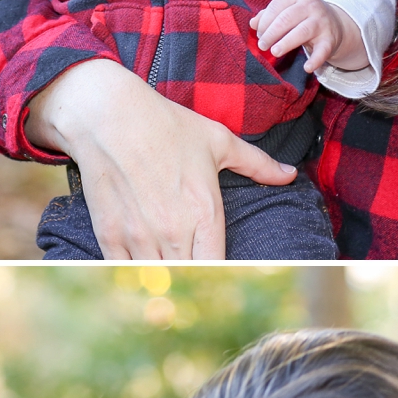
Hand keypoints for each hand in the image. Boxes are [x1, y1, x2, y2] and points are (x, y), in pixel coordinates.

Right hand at [26, 59, 296, 259]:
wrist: (107, 116)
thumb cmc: (166, 124)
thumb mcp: (217, 140)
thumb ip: (257, 163)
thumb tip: (290, 174)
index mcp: (205, 212)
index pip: (219, 268)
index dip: (220, 276)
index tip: (218, 274)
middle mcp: (174, 231)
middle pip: (189, 278)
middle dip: (192, 280)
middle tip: (193, 273)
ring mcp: (140, 236)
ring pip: (156, 281)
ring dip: (163, 279)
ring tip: (167, 272)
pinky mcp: (110, 236)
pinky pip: (125, 272)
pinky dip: (134, 273)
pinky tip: (140, 266)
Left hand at [252, 0, 366, 73]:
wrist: (335, 23)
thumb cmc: (303, 16)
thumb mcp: (288, 10)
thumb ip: (269, 15)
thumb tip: (252, 23)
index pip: (277, 5)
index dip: (264, 20)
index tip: (258, 33)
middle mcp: (311, 6)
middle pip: (287, 18)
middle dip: (271, 32)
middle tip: (262, 45)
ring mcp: (322, 22)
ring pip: (302, 31)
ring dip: (286, 42)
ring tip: (274, 52)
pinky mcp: (330, 39)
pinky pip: (322, 50)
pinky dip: (315, 60)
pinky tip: (307, 68)